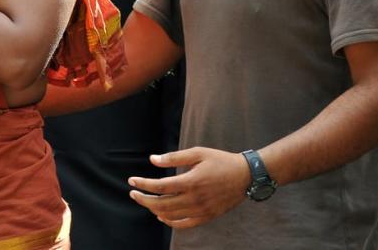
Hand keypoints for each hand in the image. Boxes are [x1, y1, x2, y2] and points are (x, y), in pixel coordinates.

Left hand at [128, 147, 249, 228]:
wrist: (245, 176)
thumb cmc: (220, 160)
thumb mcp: (197, 152)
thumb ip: (174, 158)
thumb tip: (152, 160)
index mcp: (191, 181)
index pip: (160, 186)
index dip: (143, 184)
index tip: (132, 180)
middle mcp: (195, 198)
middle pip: (162, 204)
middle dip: (144, 199)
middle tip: (133, 193)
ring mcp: (202, 210)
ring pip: (171, 215)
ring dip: (154, 209)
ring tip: (145, 201)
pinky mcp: (207, 216)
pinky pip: (185, 224)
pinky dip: (170, 221)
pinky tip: (161, 215)